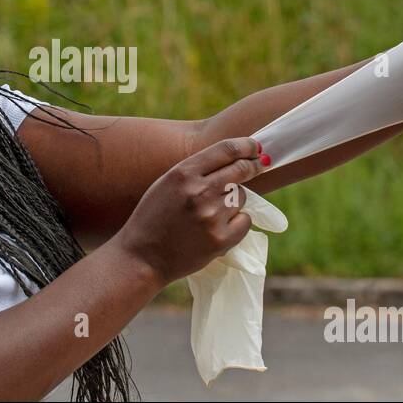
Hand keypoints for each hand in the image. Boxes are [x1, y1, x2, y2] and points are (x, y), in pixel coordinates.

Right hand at [114, 137, 263, 285]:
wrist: (142, 257)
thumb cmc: (154, 217)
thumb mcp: (167, 184)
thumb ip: (196, 170)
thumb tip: (236, 157)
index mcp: (183, 173)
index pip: (226, 150)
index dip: (246, 145)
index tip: (255, 147)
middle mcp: (199, 191)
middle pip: (241, 169)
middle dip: (253, 165)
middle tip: (259, 164)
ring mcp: (211, 216)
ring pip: (242, 195)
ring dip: (235, 199)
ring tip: (213, 211)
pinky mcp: (220, 239)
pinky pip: (245, 220)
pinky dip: (238, 222)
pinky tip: (219, 226)